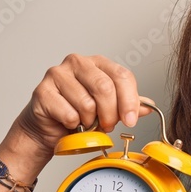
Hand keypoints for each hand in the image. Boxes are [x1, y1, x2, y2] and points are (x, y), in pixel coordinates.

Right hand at [0, 54, 154, 189]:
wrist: (49, 129)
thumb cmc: (79, 114)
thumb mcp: (109, 109)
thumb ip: (128, 105)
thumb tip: (148, 106)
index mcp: (98, 63)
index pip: (122, 75)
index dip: (130, 100)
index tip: (132, 119)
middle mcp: (77, 62)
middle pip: (105, 87)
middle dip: (111, 113)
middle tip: (108, 125)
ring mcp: (57, 74)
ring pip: (87, 103)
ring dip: (90, 121)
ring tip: (85, 123)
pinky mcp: (42, 91)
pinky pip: (69, 114)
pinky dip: (73, 125)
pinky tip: (69, 122)